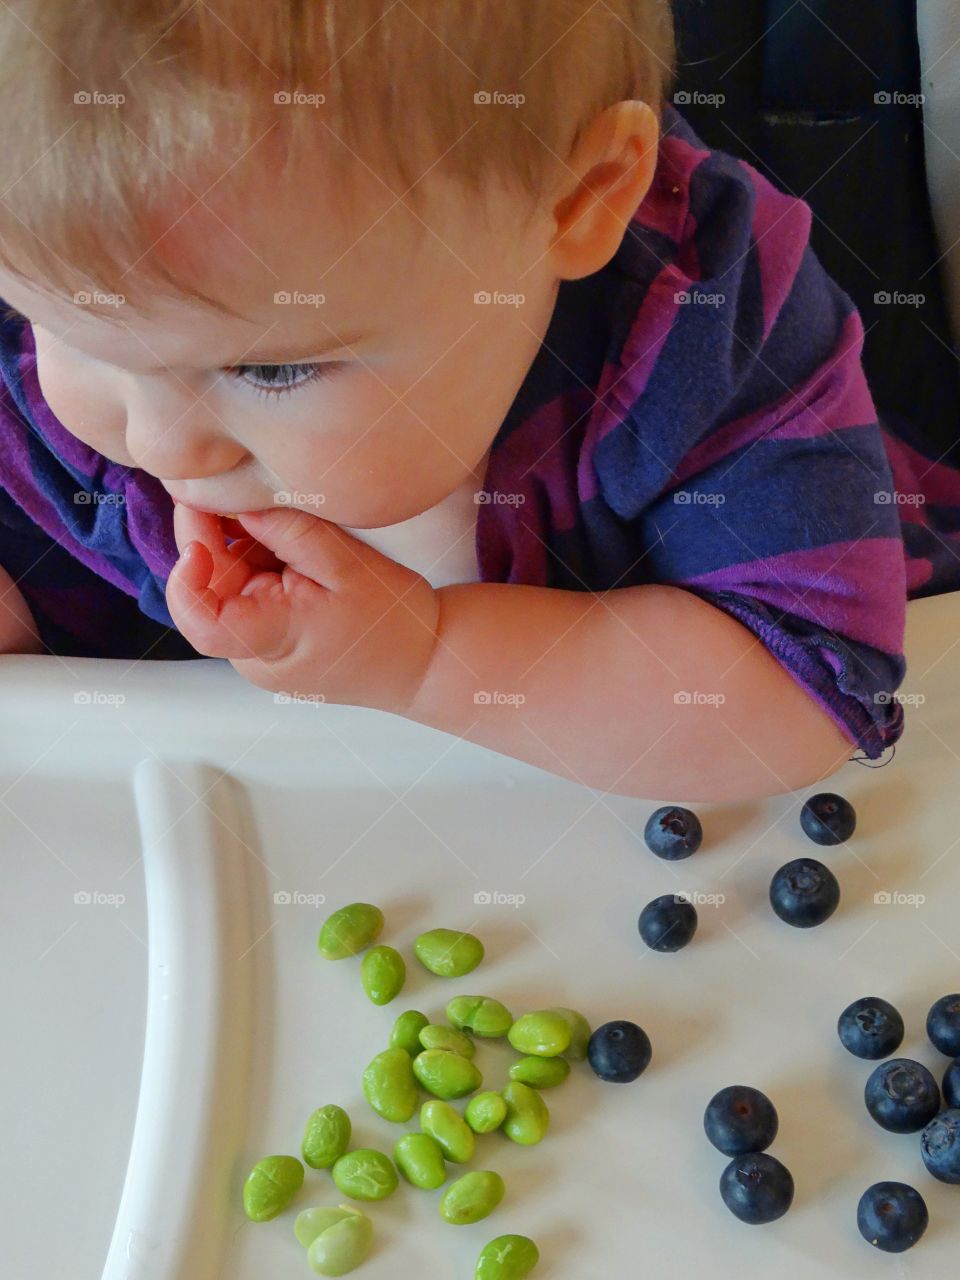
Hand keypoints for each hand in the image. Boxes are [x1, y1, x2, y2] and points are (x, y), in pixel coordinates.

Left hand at [165, 504, 441, 714]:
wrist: (422, 662)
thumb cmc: (393, 624)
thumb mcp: (348, 565)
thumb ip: (290, 532)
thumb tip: (238, 502)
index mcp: (272, 642)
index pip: (201, 621)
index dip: (186, 575)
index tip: (203, 528)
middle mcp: (253, 656)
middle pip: (208, 588)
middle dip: (220, 537)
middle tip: (250, 497)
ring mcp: (257, 650)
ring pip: (225, 586)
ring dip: (244, 547)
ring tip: (292, 533)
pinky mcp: (266, 638)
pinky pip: (246, 593)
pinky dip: (260, 562)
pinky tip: (293, 549)